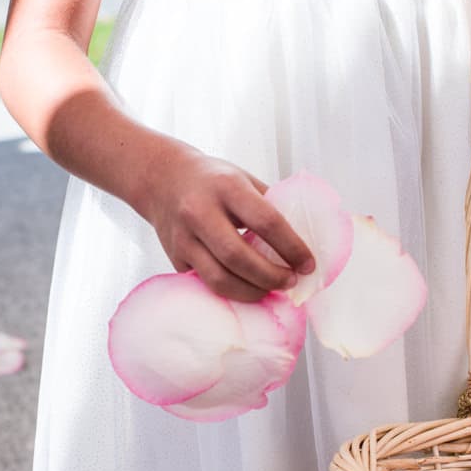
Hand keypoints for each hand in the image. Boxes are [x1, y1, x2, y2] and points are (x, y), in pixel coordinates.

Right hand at [137, 148, 314, 302]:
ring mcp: (183, 238)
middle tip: (290, 282)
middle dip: (271, 277)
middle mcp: (200, 212)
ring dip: (251, 292)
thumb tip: (304, 241)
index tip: (309, 265)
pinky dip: (231, 291)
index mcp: (227, 187)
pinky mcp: (174, 257)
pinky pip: (205, 283)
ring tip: (270, 290)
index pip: (267, 222)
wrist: (161, 178)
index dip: (293, 248)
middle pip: (239, 257)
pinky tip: (247, 289)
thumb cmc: (212, 180)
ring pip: (219, 279)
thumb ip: (269, 206)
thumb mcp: (243, 179)